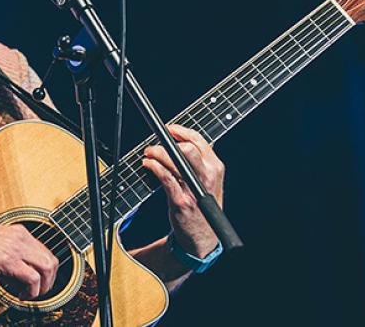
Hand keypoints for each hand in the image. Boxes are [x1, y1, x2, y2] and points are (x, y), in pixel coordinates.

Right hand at [0, 224, 58, 298]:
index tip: (37, 284)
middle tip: (37, 293)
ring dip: (43, 287)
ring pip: (47, 268)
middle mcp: (20, 237)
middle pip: (51, 260)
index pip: (45, 252)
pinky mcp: (8, 260)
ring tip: (29, 295)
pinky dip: (31, 291)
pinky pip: (33, 278)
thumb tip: (20, 279)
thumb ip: (10, 259)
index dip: (44, 272)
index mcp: (18, 232)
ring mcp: (15, 247)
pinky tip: (19, 295)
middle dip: (49, 281)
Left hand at [142, 124, 224, 257]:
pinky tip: (148, 164)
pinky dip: (154, 167)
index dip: (181, 131)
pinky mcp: (181, 200)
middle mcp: (207, 176)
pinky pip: (165, 177)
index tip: (168, 129)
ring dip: (157, 154)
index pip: (199, 140)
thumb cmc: (202, 204)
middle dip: (168, 142)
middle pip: (188, 148)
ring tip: (149, 154)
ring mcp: (194, 188)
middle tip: (156, 144)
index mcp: (215, 167)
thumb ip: (199, 161)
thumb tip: (178, 141)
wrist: (203, 235)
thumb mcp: (207, 180)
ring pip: (174, 160)